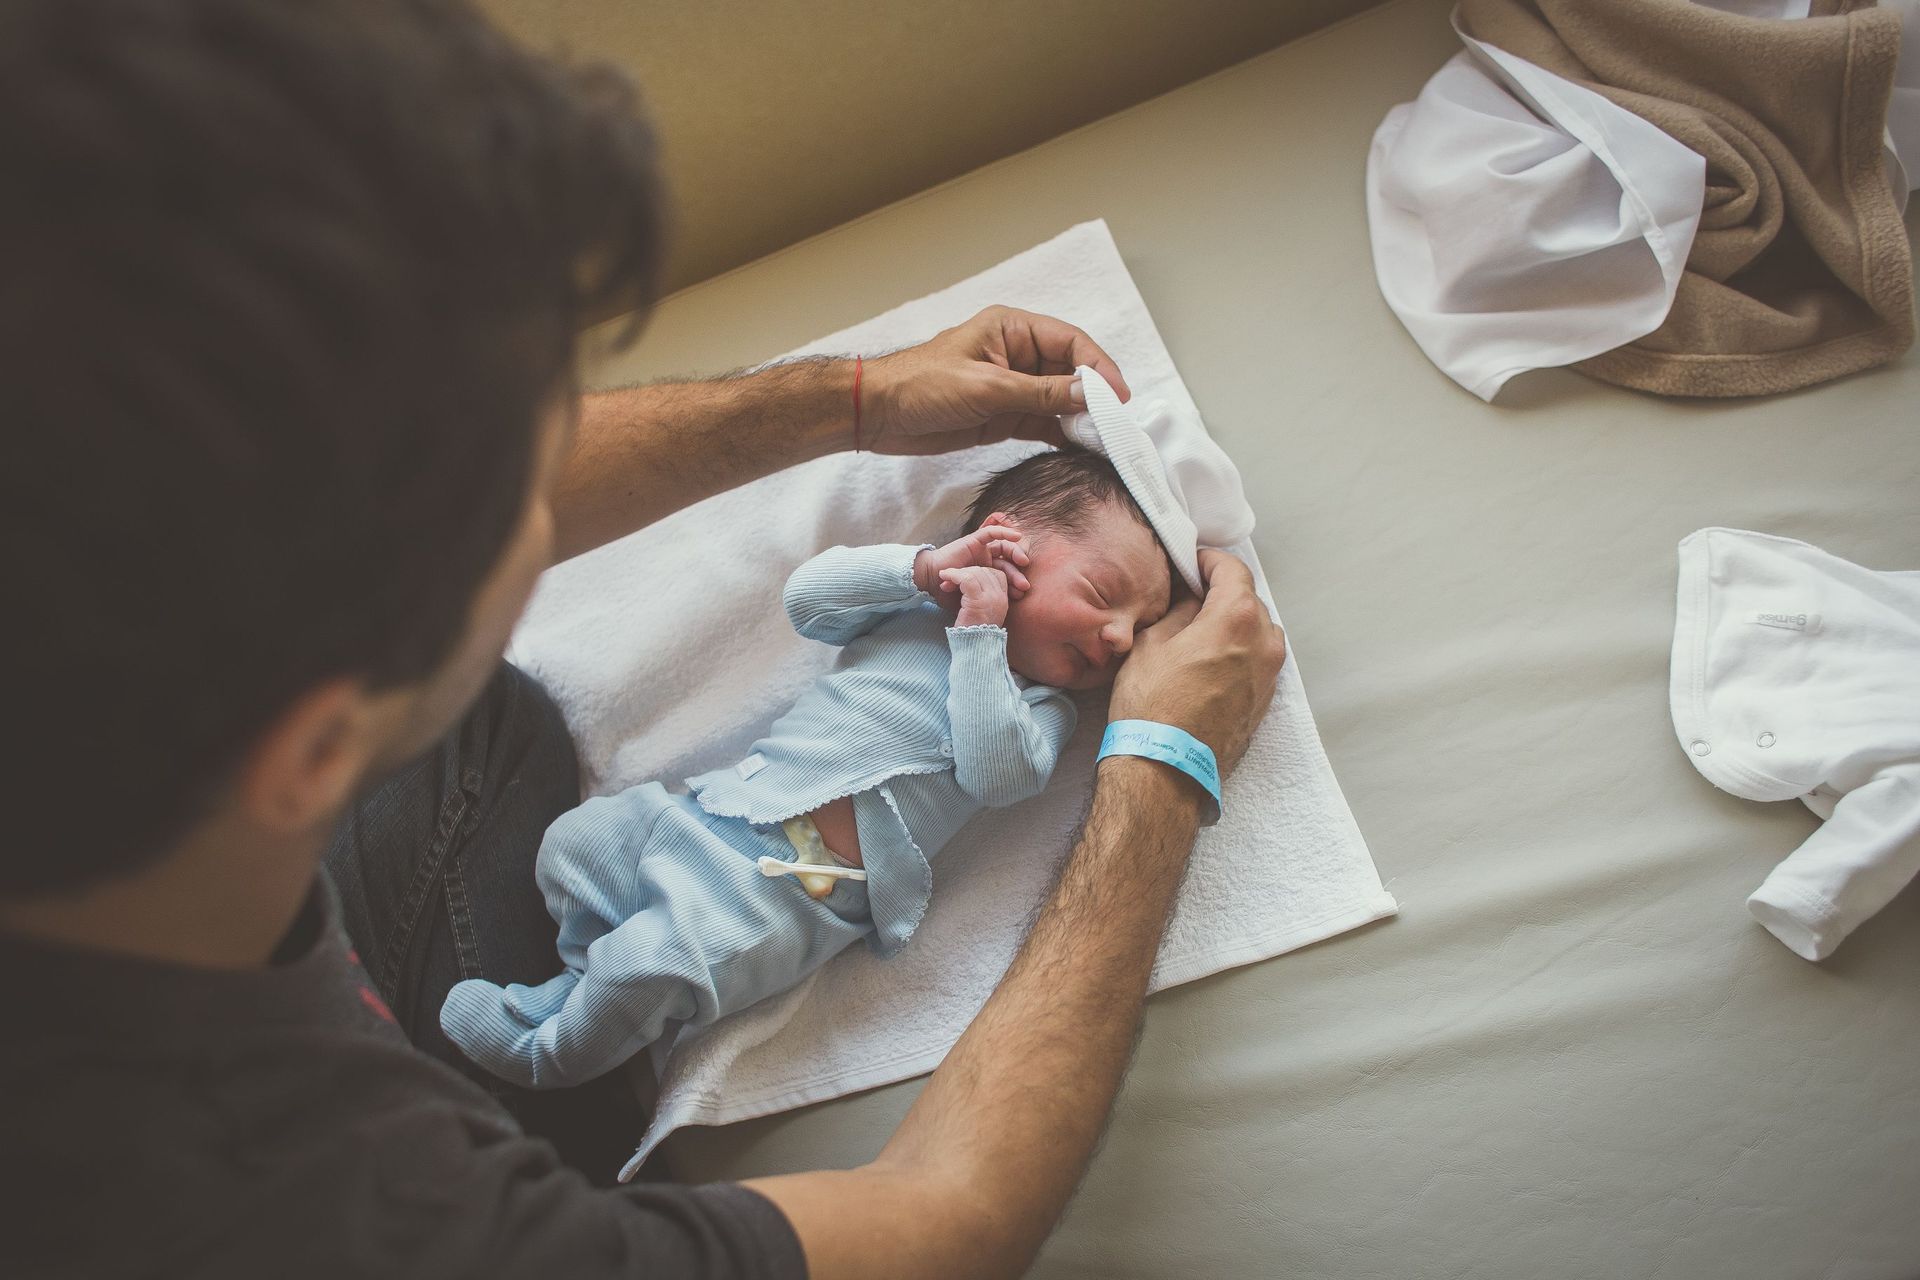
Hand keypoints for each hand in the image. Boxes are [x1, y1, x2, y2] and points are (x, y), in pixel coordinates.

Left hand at [860, 306, 1131, 454]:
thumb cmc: (922, 385)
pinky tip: (1079, 448)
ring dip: (1080, 419)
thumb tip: (1089, 396)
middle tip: (1116, 424)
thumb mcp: (988, 388)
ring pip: (1060, 400)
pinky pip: (1043, 422)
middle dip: (1094, 396)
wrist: (879, 414)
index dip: (1098, 368)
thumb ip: (1041, 393)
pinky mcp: (1004, 415)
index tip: (1118, 397)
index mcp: (1013, 329)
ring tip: (1104, 441)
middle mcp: (1018, 354)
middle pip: (1070, 372)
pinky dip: (1061, 435)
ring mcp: (1012, 386)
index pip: (1070, 343)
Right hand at [914, 515, 1030, 612]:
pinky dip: (1004, 532)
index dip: (1014, 584)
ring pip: (1003, 546)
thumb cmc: (949, 594)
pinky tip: (1017, 536)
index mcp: (987, 575)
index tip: (1020, 595)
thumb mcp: (972, 600)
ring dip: (1015, 552)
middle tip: (1024, 585)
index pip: (1006, 576)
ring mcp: (980, 550)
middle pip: (1008, 562)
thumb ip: (985, 603)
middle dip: (1017, 573)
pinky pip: (991, 533)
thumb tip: (1000, 615)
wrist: (932, 583)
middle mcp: (985, 561)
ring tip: (1023, 562)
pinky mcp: (974, 541)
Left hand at [940, 565, 1010, 628]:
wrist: (973, 650)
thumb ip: (979, 599)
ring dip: (958, 572)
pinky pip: (967, 579)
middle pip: (985, 571)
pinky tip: (945, 578)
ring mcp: (991, 598)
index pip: (997, 574)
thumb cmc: (972, 634)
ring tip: (945, 578)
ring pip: (975, 572)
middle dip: (966, 571)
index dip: (980, 572)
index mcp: (1003, 600)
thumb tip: (965, 582)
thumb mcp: (980, 614)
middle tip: (950, 578)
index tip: (964, 579)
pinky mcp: (978, 601)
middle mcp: (1000, 597)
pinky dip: (954, 575)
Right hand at [1107, 549, 1286, 775]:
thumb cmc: (1152, 706)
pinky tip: (1209, 662)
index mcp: (1237, 619)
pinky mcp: (1265, 702)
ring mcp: (1269, 676)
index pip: (1232, 570)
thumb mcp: (1152, 643)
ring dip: (1234, 624)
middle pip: (1249, 600)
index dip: (1208, 561)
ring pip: (1257, 632)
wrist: (1165, 770)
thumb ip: (1180, 611)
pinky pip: (1257, 662)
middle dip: (1221, 593)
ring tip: (1200, 631)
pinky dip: (1239, 652)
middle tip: (1190, 596)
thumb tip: (1191, 599)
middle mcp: (1264, 644)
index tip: (1192, 563)